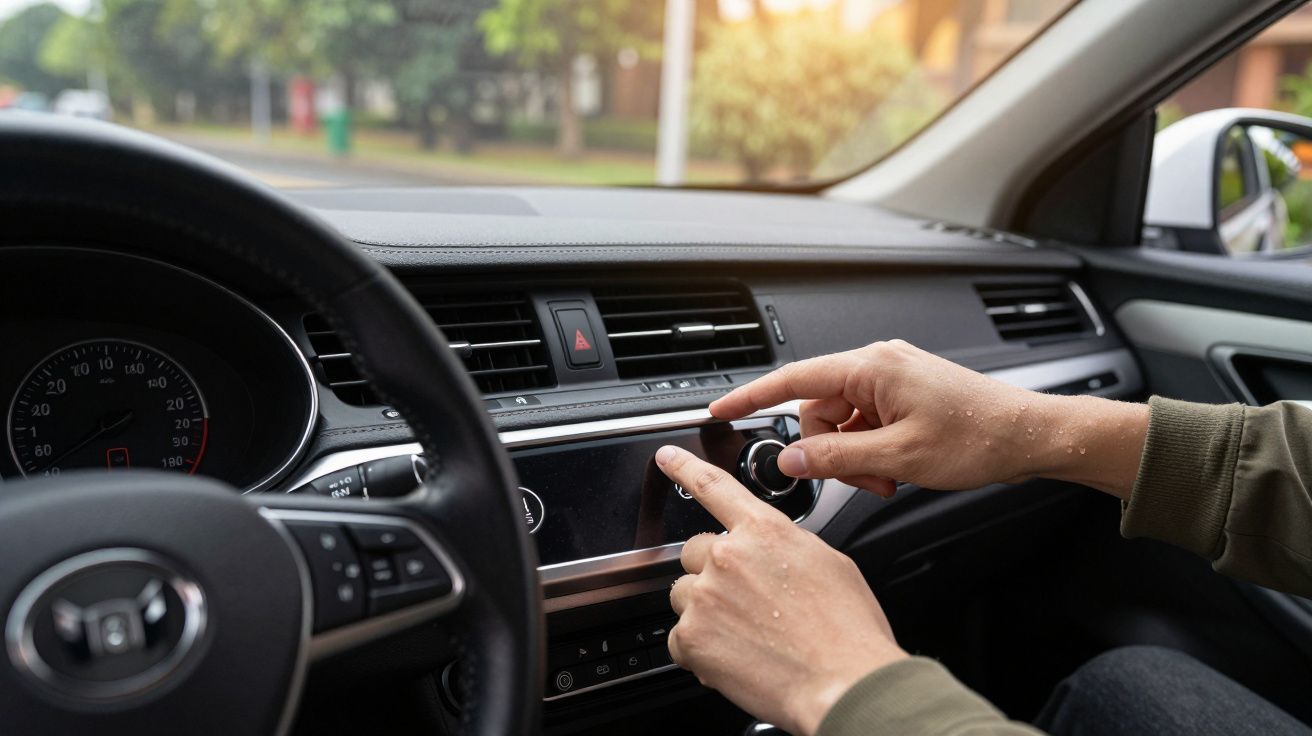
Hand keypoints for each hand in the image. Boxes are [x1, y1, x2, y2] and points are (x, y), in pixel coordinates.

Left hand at [655, 445, 905, 735]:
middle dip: (712, 573)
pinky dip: (700, 650)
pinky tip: (736, 658)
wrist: (844, 683)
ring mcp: (705, 597)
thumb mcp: (828, 563)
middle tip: (745, 603)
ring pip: (685, 595)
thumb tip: (770, 550)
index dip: (684, 466)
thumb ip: (785, 545)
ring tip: (747, 634)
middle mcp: (728, 557)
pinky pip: (679, 638)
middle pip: (694, 552)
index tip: (665, 457)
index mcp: (764, 531)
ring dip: (705, 611)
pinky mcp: (692, 638)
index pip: (714, 486)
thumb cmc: (846, 630)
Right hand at [710, 340, 1148, 499]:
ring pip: (841, 422)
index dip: (751, 397)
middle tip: (862, 478)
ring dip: (854, 457)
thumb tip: (791, 460)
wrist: (1030, 435)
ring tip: (888, 478)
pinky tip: (896, 470)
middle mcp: (878, 365)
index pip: (793, 380)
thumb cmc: (980, 437)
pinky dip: (872, 452)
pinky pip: (865, 424)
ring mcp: (892, 379)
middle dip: (830, 450)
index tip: (720, 410)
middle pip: (818, 410)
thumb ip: (836, 459)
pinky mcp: (904, 395)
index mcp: (872, 367)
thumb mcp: (900, 458)